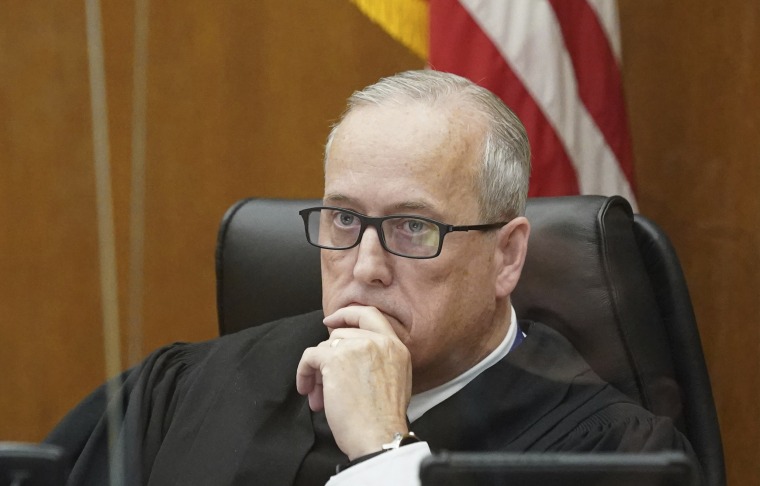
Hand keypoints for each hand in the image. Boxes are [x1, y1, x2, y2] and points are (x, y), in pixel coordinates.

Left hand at [296, 306, 411, 458]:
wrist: (379, 435)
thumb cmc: (384, 420)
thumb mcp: (395, 381)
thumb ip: (379, 361)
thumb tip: (349, 360)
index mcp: (395, 347)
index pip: (370, 315)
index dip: (347, 315)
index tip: (331, 322)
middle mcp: (378, 342)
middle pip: (341, 335)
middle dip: (329, 357)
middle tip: (325, 381)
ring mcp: (357, 347)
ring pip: (325, 347)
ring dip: (318, 371)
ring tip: (319, 395)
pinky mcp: (336, 358)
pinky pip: (310, 356)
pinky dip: (304, 372)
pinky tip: (307, 389)